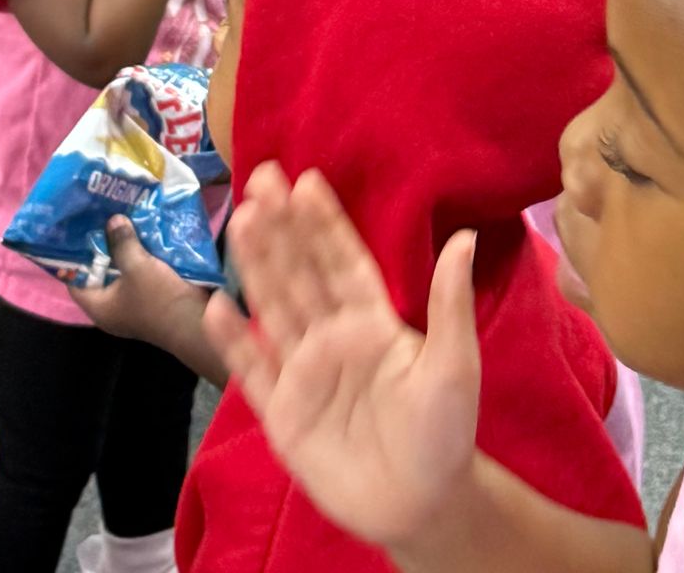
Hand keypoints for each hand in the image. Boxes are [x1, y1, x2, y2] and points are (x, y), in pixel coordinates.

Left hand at [70, 217, 214, 367]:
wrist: (197, 322)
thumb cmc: (159, 298)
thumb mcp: (137, 267)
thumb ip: (122, 243)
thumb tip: (112, 220)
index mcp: (99, 307)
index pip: (76, 281)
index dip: (77, 256)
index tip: (83, 230)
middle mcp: (112, 307)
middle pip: (101, 274)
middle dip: (106, 248)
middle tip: (108, 219)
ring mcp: (133, 304)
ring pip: (123, 273)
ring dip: (127, 251)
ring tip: (128, 222)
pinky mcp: (151, 299)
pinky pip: (140, 276)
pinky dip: (142, 259)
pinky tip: (149, 238)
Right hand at [206, 164, 481, 553]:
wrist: (420, 504)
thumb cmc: (445, 430)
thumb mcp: (454, 363)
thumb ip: (450, 302)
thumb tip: (466, 234)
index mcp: (372, 321)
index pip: (342, 260)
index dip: (324, 222)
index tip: (306, 179)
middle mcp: (332, 337)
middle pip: (301, 273)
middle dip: (281, 227)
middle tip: (261, 178)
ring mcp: (303, 374)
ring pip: (274, 308)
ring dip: (257, 266)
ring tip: (240, 221)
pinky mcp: (282, 415)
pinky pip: (253, 372)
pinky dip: (234, 341)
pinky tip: (217, 306)